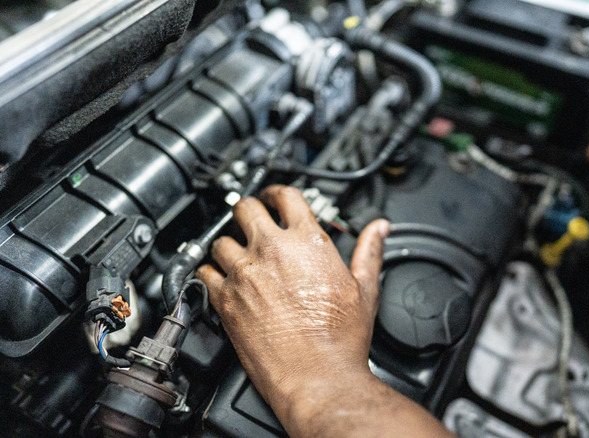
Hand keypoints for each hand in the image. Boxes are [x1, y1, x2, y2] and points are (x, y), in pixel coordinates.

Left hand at [196, 185, 388, 412]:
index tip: (274, 198)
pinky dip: (210, 272)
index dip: (278, 193)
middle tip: (251, 219)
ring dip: (229, 244)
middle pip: (246, 208)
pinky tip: (220, 278)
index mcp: (308, 242)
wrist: (318, 376)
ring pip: (221, 240)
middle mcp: (273, 251)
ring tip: (237, 253)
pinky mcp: (225, 299)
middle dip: (248, 210)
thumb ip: (370, 251)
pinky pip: (205, 272)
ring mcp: (245, 274)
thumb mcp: (366, 288)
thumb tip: (379, 229)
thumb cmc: (341, 339)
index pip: (286, 196)